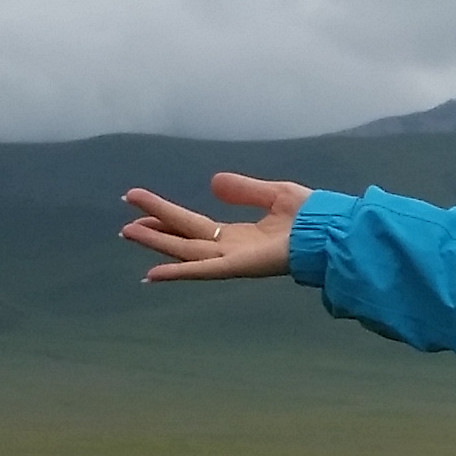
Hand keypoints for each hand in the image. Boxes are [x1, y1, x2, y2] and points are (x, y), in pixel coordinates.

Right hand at [120, 172, 315, 283]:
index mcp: (237, 236)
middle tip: (124, 221)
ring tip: (127, 232)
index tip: (137, 202)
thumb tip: (212, 182)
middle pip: (183, 239)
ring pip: (184, 252)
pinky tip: (152, 274)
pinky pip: (201, 270)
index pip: (192, 225)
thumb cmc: (312, 217)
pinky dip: (177, 272)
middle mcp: (230, 250)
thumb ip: (243, 189)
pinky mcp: (237, 266)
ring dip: (156, 243)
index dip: (165, 214)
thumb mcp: (273, 193)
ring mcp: (231, 260)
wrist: (331, 232)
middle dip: (154, 230)